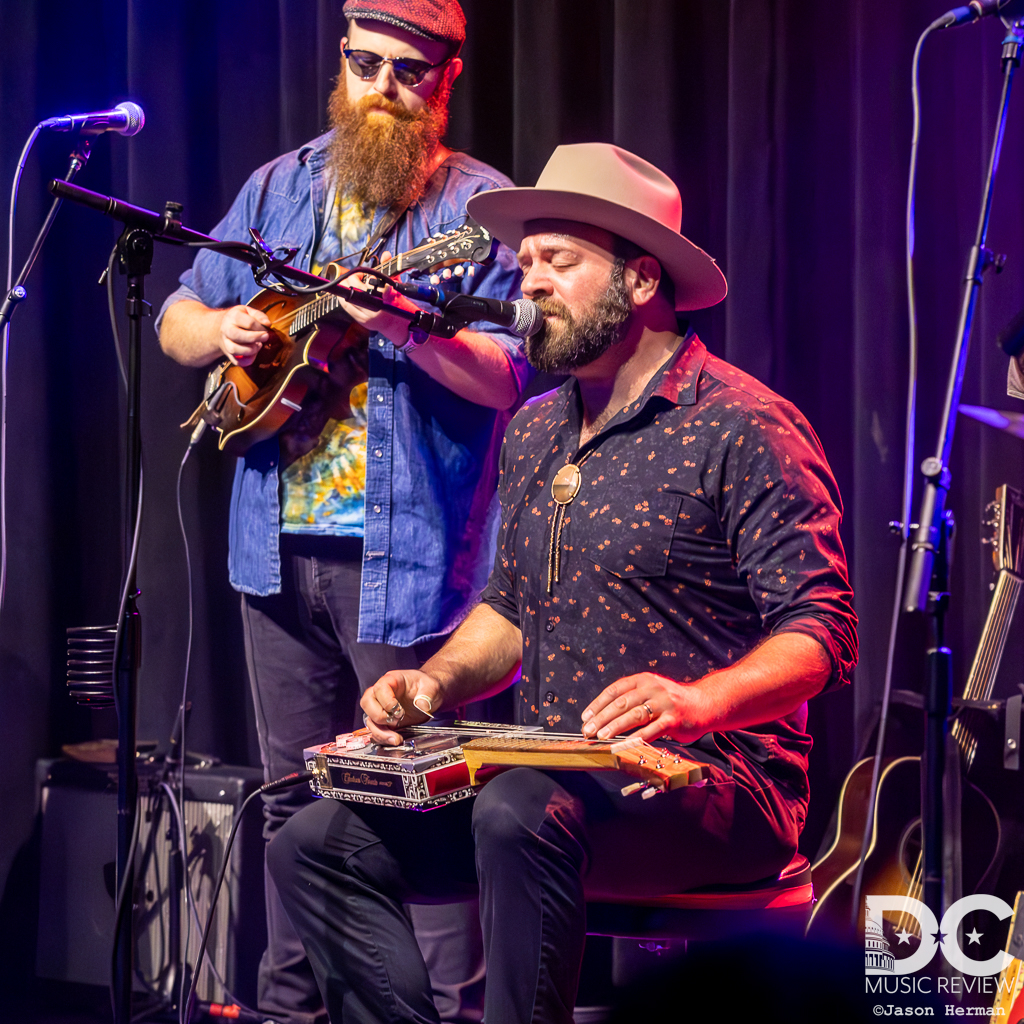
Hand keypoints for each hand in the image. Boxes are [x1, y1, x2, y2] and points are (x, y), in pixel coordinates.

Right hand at [218, 305, 270, 365]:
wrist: (222, 326)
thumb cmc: (240, 319)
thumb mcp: (248, 312)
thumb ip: (259, 316)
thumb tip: (267, 324)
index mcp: (233, 317)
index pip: (248, 323)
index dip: (261, 327)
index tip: (266, 329)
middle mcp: (226, 329)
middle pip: (238, 336)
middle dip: (254, 338)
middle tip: (265, 337)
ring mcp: (225, 342)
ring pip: (234, 349)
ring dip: (250, 350)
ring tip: (258, 346)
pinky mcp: (227, 353)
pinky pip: (236, 361)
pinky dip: (247, 361)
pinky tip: (253, 355)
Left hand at [337, 263, 421, 346]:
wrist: (395, 323)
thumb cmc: (396, 304)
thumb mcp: (396, 286)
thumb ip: (390, 270)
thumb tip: (386, 254)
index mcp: (386, 302)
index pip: (371, 288)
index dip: (364, 279)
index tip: (363, 274)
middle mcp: (376, 311)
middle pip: (357, 292)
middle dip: (353, 280)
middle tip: (356, 275)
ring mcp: (367, 317)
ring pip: (349, 299)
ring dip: (346, 288)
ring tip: (348, 281)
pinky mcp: (360, 320)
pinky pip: (346, 307)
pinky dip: (343, 297)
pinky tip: (345, 290)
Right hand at [360, 669, 442, 745]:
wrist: (429, 695)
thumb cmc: (427, 686)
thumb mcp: (432, 687)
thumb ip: (427, 694)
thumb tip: (422, 705)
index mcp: (391, 680)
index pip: (379, 688)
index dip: (386, 701)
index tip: (399, 711)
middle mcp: (382, 693)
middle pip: (367, 703)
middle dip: (379, 716)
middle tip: (395, 721)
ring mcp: (381, 707)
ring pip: (369, 719)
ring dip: (380, 731)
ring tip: (396, 738)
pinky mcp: (384, 720)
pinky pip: (376, 729)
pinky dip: (382, 737)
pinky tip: (394, 740)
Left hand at [580, 672, 709, 744]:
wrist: (704, 704)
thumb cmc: (671, 701)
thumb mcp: (651, 691)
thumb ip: (631, 699)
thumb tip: (603, 717)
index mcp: (643, 680)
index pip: (614, 690)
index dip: (598, 704)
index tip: (585, 717)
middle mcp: (652, 688)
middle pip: (621, 703)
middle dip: (601, 718)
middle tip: (587, 730)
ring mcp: (664, 703)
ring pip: (634, 715)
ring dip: (615, 726)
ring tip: (601, 736)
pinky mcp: (673, 720)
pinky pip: (652, 730)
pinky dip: (637, 738)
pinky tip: (625, 744)